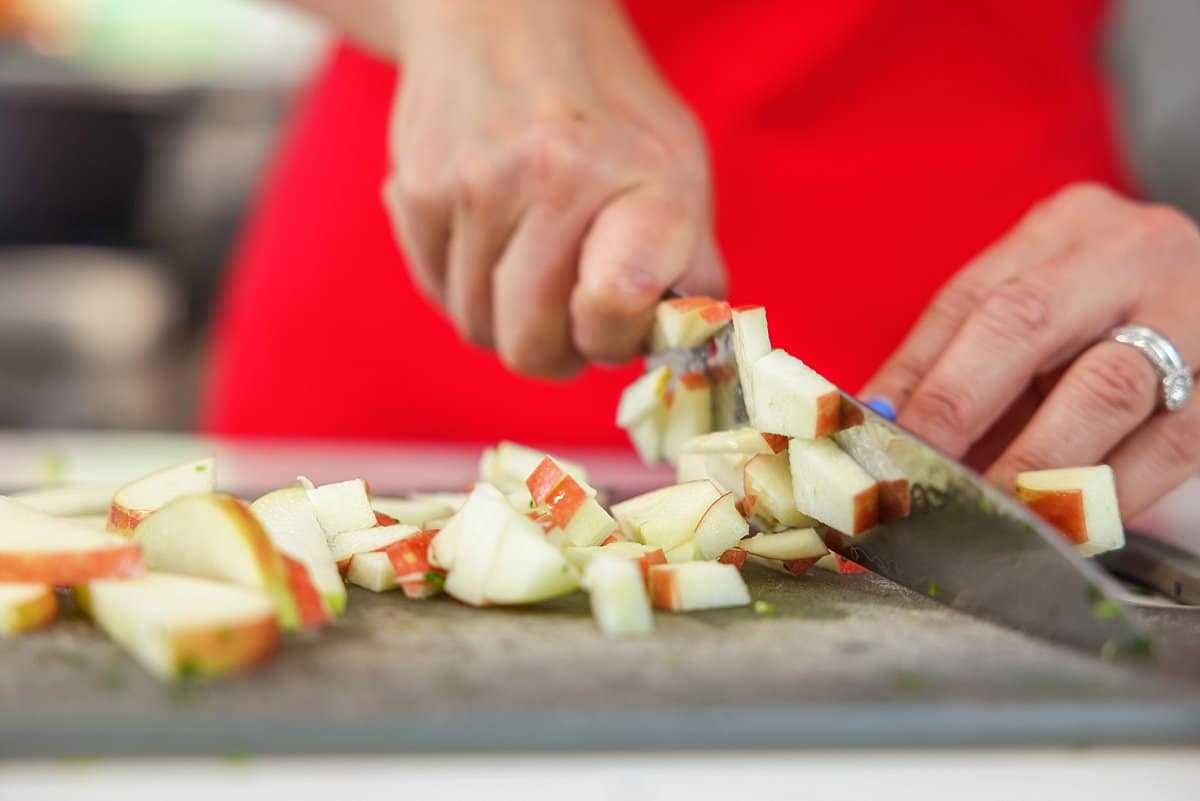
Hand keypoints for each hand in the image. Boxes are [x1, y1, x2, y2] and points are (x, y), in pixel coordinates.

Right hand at [382, 0, 723, 376]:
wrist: (506, 14)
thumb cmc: (607, 110)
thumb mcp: (678, 165)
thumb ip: (691, 264)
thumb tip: (686, 349)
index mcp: (645, 180)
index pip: (616, 307)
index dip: (610, 338)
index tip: (611, 319)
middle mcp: (557, 178)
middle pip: (530, 347)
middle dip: (552, 349)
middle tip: (567, 313)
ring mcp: (478, 184)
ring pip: (478, 326)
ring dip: (504, 315)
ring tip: (529, 260)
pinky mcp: (418, 186)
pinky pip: (436, 291)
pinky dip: (461, 282)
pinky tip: (486, 234)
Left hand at [862, 183, 1199, 517]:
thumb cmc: (1117, 325)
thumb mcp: (1044, 319)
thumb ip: (964, 362)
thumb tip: (880, 426)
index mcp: (1067, 226)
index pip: (969, 298)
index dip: (914, 371)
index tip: (872, 431)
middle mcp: (1131, 252)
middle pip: (1025, 322)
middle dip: (958, 406)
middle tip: (917, 472)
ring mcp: (1195, 311)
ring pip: (1103, 389)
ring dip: (1032, 463)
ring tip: (983, 510)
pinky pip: (1169, 444)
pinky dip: (1108, 492)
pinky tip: (1064, 522)